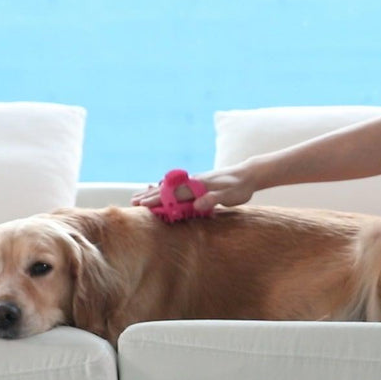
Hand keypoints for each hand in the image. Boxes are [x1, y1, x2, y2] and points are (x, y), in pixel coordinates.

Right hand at [130, 165, 255, 212]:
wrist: (247, 174)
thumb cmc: (240, 187)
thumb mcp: (230, 196)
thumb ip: (214, 200)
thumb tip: (197, 205)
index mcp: (198, 185)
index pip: (174, 194)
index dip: (158, 200)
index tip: (143, 205)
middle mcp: (193, 181)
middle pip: (167, 190)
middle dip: (150, 196)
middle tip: (133, 203)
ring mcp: (193, 181)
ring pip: (169, 188)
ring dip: (153, 192)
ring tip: (138, 198)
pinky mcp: (196, 183)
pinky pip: (175, 187)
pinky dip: (163, 189)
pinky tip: (155, 189)